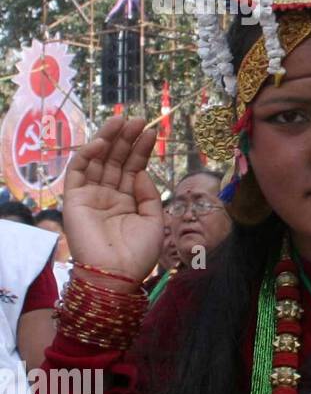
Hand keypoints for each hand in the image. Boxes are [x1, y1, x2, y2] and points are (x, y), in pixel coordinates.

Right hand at [62, 116, 162, 284]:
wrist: (118, 274)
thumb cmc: (139, 253)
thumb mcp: (154, 219)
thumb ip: (149, 193)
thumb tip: (141, 171)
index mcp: (128, 201)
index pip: (133, 168)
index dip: (141, 149)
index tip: (151, 130)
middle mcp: (108, 196)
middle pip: (116, 160)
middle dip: (126, 139)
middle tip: (138, 119)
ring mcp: (90, 197)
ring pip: (98, 161)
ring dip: (109, 140)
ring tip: (122, 121)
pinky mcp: (73, 201)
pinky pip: (78, 173)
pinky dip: (87, 155)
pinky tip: (102, 142)